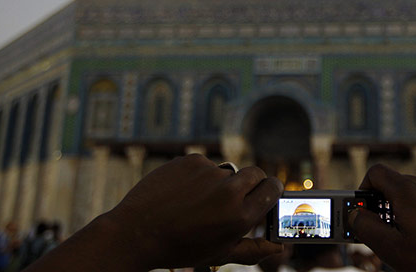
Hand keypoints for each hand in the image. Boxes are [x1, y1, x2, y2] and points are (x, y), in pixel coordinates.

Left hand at [102, 154, 282, 268]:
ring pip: (227, 171)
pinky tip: (183, 191)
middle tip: (237, 194)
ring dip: (220, 182)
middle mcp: (229, 192)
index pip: (272, 189)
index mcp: (240, 217)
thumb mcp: (219, 254)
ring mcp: (209, 173)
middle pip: (256, 173)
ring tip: (197, 201)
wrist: (137, 233)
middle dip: (252, 181)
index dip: (271, 189)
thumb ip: (253, 250)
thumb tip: (279, 248)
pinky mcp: (191, 160)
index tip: (267, 190)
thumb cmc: (181, 247)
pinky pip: (205, 164)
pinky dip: (198, 175)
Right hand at [348, 164, 415, 271]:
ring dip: (393, 211)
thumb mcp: (393, 248)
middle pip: (390, 184)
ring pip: (406, 194)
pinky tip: (414, 239)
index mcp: (408, 191)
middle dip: (377, 205)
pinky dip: (410, 214)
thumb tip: (354, 216)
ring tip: (394, 238)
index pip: (375, 173)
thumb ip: (366, 228)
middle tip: (372, 229)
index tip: (359, 212)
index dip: (362, 191)